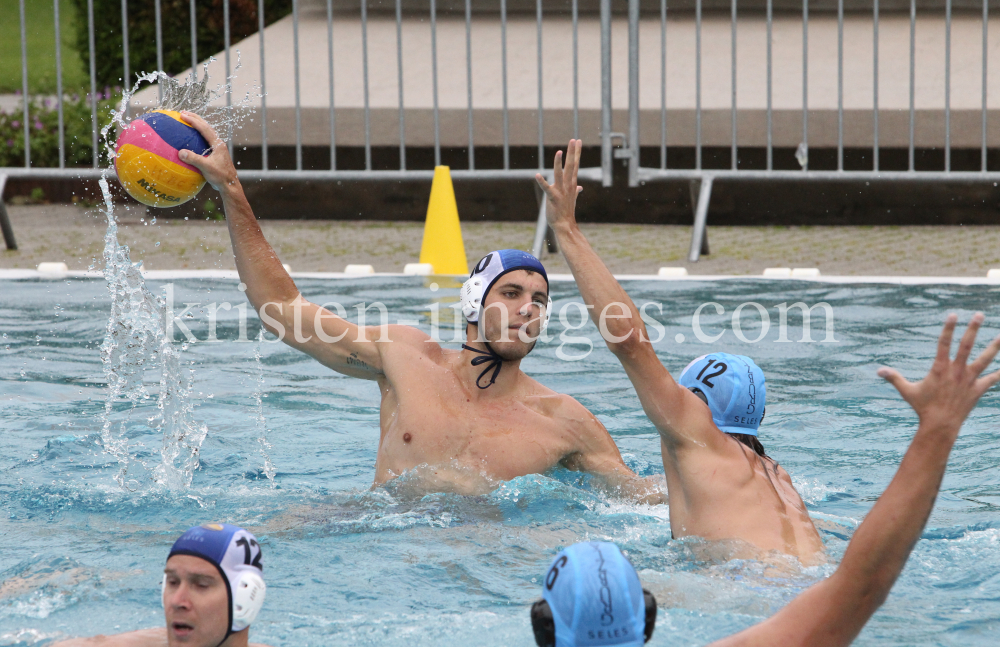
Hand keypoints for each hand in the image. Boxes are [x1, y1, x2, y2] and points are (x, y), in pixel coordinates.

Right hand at [176, 111, 238, 193]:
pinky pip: (205, 141)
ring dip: (197, 125)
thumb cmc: (221, 177)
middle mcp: (218, 144)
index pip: (204, 128)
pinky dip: (197, 136)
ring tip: (186, 121)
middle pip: (206, 126)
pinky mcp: (215, 154)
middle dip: (195, 118)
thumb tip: (180, 152)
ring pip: (207, 132)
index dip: (193, 120)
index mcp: (218, 144)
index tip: (182, 115)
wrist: (230, 186)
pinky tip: (189, 139)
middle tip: (182, 113)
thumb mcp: (206, 168)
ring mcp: (217, 149)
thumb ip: (194, 159)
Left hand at [535, 139, 582, 232]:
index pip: (575, 165)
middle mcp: (568, 185)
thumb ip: (575, 190)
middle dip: (572, 152)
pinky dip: (542, 182)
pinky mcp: (552, 198)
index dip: (576, 153)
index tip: (578, 141)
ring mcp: (561, 191)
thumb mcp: (572, 198)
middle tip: (574, 140)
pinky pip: (546, 188)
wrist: (564, 225)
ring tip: (559, 152)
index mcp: (571, 183)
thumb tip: (579, 187)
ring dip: (559, 163)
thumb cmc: (566, 211)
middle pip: (571, 166)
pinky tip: (536, 175)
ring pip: (560, 174)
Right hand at [878, 313, 999, 429]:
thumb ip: (894, 378)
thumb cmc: (922, 407)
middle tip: (980, 315)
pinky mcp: (977, 390)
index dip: (949, 328)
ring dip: (994, 347)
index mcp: (940, 368)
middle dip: (973, 329)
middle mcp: (956, 371)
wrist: (940, 425)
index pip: (944, 343)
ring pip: (985, 359)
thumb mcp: (907, 391)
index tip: (954, 314)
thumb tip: (878, 370)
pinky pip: (992, 379)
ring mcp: (969, 380)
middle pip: (967, 345)